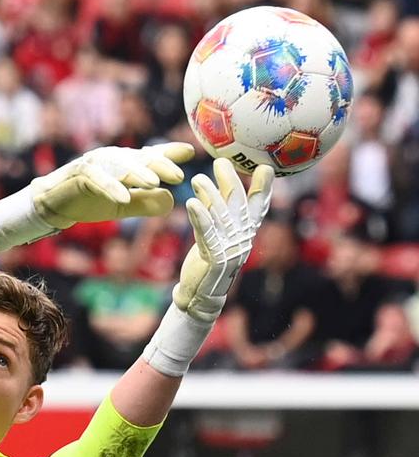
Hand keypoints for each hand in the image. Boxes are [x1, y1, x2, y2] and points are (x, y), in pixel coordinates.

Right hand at [32, 143, 195, 228]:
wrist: (52, 205)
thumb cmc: (87, 202)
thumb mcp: (121, 206)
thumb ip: (144, 203)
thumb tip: (171, 200)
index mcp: (125, 164)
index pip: (150, 156)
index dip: (169, 154)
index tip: (190, 153)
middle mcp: (112, 158)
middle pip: (140, 159)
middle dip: (160, 166)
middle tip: (179, 176)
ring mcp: (95, 163)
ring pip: (120, 166)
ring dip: (138, 174)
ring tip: (154, 184)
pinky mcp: (79, 174)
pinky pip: (98, 179)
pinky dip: (111, 188)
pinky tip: (124, 198)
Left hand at [173, 159, 274, 323]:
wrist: (199, 295)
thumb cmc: (206, 262)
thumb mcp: (213, 234)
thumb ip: (215, 212)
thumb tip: (212, 185)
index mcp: (245, 233)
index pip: (258, 206)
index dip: (264, 187)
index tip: (265, 166)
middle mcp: (242, 238)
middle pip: (238, 204)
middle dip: (230, 181)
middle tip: (221, 161)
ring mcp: (230, 248)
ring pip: (221, 215)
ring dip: (209, 194)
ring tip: (197, 178)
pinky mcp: (215, 258)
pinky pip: (206, 233)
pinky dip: (199, 216)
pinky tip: (191, 202)